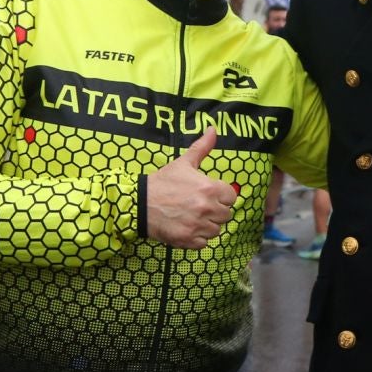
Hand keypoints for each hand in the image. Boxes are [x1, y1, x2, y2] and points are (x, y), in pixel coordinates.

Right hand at [144, 129, 235, 248]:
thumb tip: (214, 129)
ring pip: (216, 230)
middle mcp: (207, 208)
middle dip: (215, 211)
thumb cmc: (163, 182)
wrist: (140, 203)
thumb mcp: (183, 163)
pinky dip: (198, 238)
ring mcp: (198, 226)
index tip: (209, 195)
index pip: (231, 197)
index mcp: (209, 188)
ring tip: (193, 217)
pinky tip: (187, 227)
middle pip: (226, 215)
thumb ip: (202, 147)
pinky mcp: (188, 240)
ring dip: (208, 225)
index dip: (221, 196)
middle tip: (199, 206)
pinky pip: (204, 243)